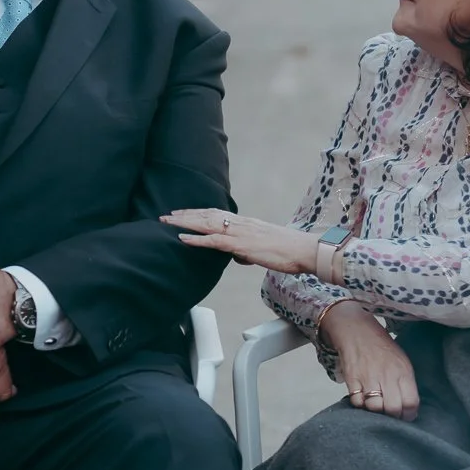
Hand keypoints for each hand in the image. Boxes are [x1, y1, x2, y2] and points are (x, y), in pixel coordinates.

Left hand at [162, 208, 320, 275]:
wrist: (304, 250)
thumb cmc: (288, 251)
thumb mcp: (263, 249)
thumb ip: (248, 251)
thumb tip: (238, 256)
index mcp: (246, 223)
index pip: (217, 214)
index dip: (198, 213)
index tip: (183, 213)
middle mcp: (240, 224)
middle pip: (207, 215)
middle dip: (186, 215)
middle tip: (166, 215)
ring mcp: (240, 233)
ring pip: (207, 224)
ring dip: (185, 222)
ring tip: (167, 221)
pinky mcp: (242, 244)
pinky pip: (214, 241)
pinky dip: (196, 239)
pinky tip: (182, 239)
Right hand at [319, 300, 416, 420]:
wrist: (357, 332)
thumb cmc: (382, 349)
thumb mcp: (402, 362)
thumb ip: (406, 383)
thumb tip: (409, 407)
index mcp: (403, 371)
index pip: (411, 402)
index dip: (409, 414)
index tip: (406, 416)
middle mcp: (387, 375)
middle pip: (394, 409)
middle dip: (393, 415)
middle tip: (390, 413)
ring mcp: (368, 378)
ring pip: (375, 408)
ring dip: (376, 411)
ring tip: (376, 404)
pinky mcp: (352, 379)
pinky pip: (357, 402)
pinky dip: (360, 404)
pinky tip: (363, 397)